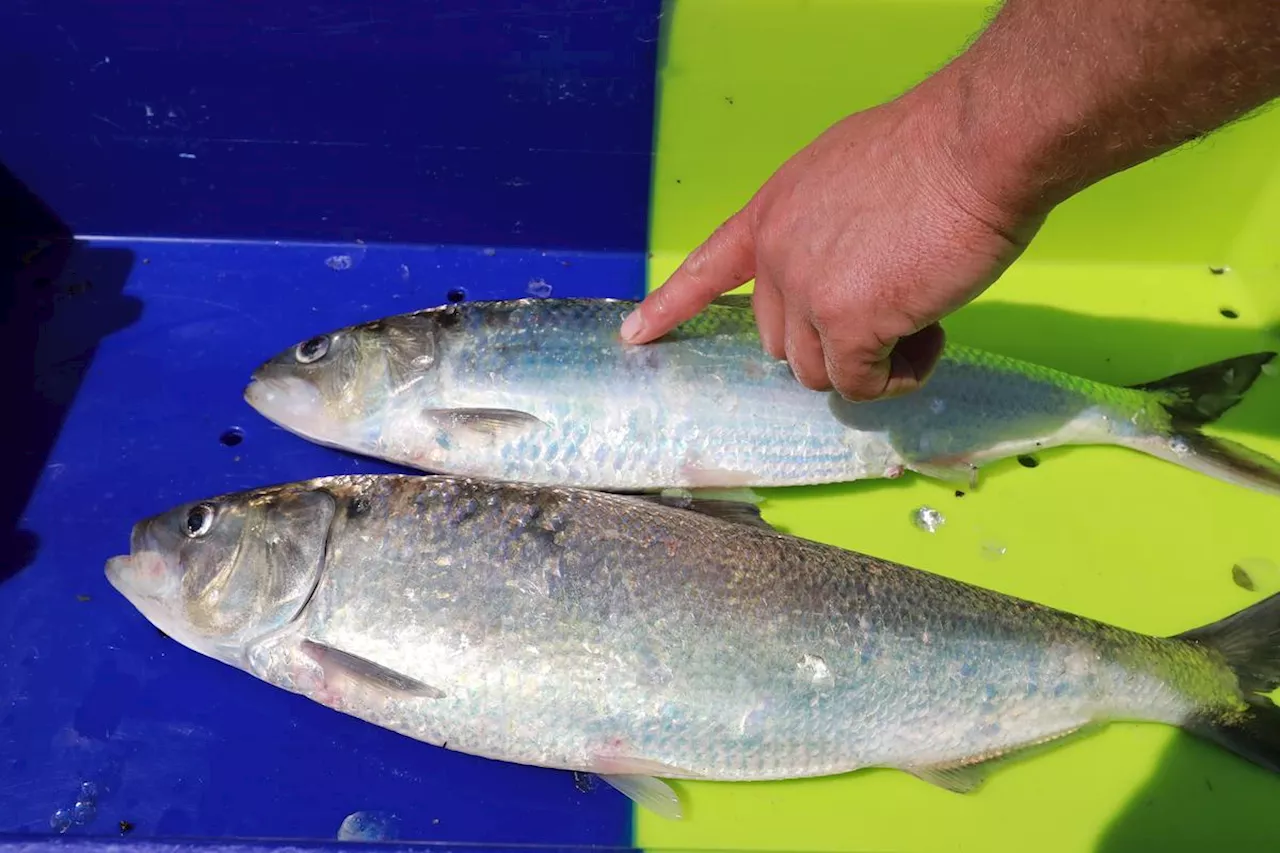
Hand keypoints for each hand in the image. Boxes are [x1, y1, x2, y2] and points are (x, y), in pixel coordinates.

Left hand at [619, 89, 1042, 400]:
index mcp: (772, 212)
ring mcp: (808, 291)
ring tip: (919, 320)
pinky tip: (929, 337)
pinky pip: (860, 385)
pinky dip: (896, 377)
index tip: (635, 335)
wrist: (975, 144)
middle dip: (830, 339)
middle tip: (890, 308)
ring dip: (867, 363)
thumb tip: (853, 262)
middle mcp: (777, 254)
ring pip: (816, 371)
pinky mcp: (848, 323)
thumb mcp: (849, 177)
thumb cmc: (934, 149)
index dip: (670, 306)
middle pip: (778, 338)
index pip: (707, 268)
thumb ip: (830, 225)